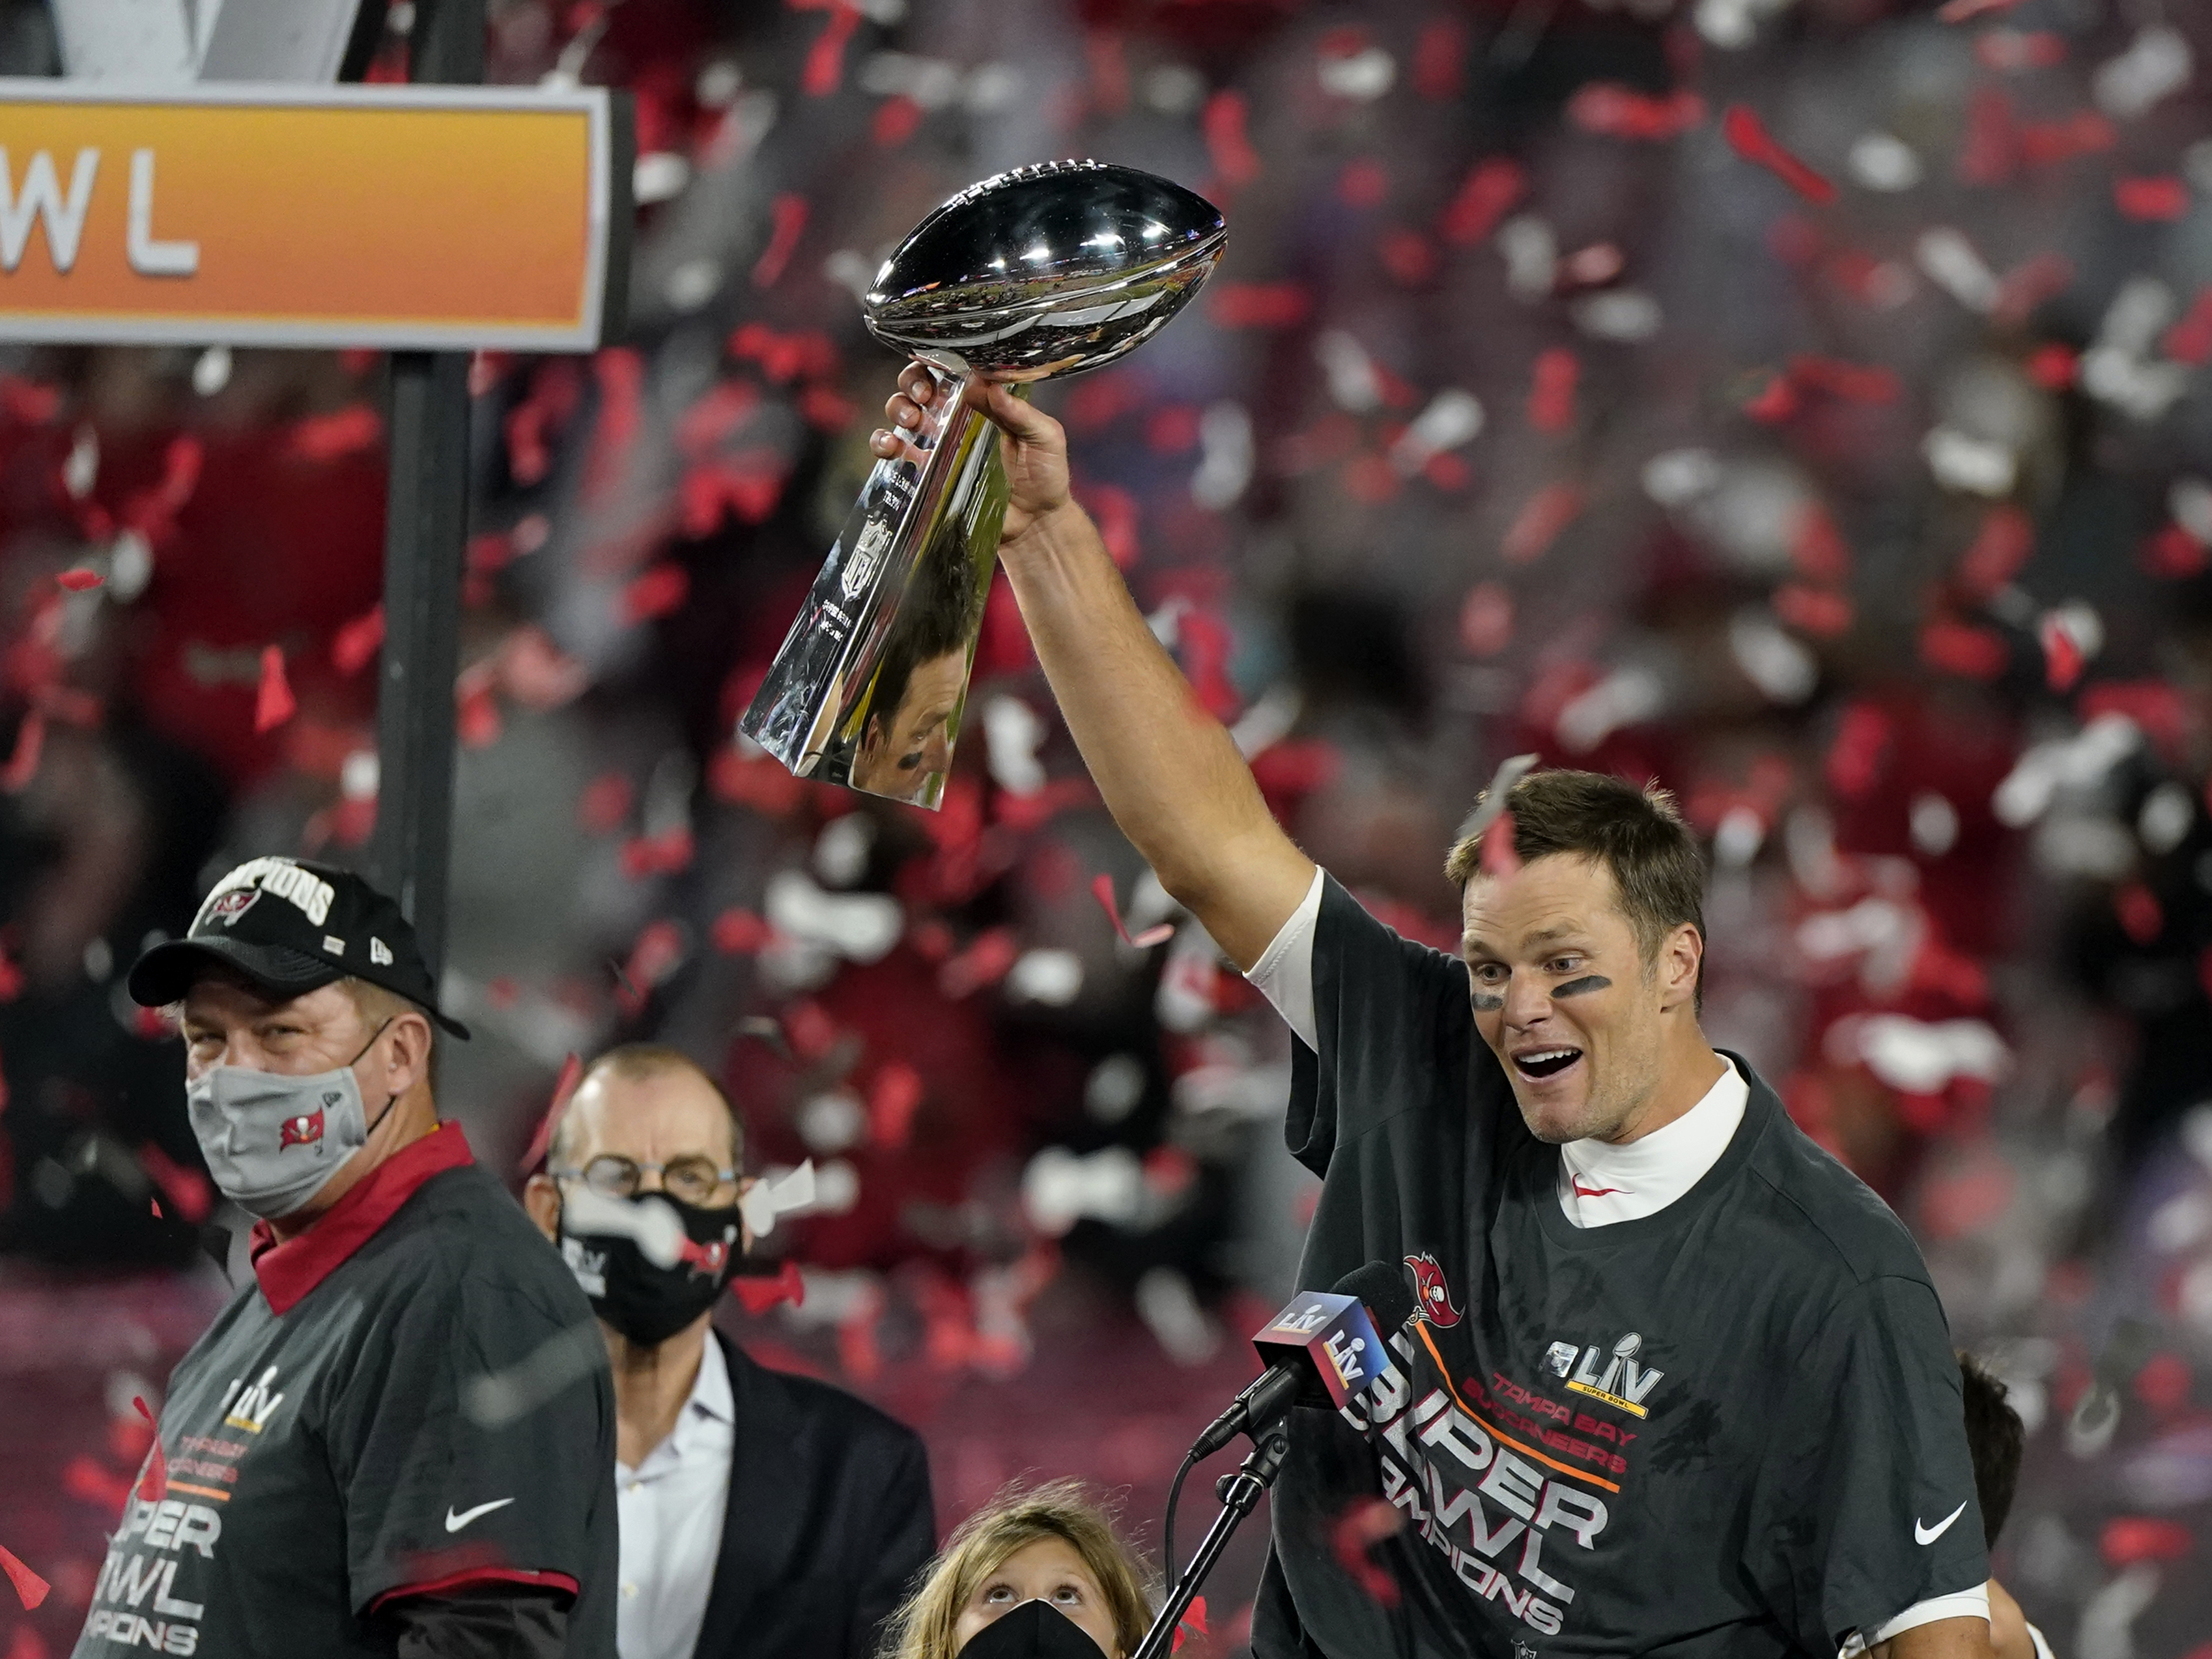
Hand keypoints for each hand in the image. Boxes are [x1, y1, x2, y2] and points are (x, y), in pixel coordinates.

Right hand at [870, 363, 1072, 544]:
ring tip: (911, 419)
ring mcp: (939, 446)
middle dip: (912, 382)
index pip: (953, 372)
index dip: (939, 363)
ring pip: (902, 413)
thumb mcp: (1045, 438)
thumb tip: (993, 386)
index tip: (937, 367)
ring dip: (897, 408)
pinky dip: (884, 444)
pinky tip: (893, 446)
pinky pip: (897, 453)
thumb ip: (1022, 413)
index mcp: (984, 403)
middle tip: (922, 396)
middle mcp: (956, 419)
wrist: (1036, 524)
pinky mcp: (928, 473)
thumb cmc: (1046, 478)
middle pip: (920, 386)